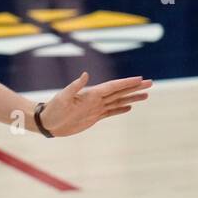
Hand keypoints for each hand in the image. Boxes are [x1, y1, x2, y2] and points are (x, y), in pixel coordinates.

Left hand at [34, 72, 151, 136]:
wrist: (47, 122)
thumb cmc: (53, 109)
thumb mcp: (63, 97)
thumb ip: (74, 86)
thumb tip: (85, 75)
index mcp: (90, 93)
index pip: (113, 86)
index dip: (126, 83)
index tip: (140, 78)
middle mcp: (95, 99)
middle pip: (120, 92)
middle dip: (135, 88)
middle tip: (151, 83)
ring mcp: (96, 108)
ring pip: (118, 101)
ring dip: (132, 98)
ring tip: (146, 95)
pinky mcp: (94, 117)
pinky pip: (111, 112)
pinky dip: (121, 109)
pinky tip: (130, 107)